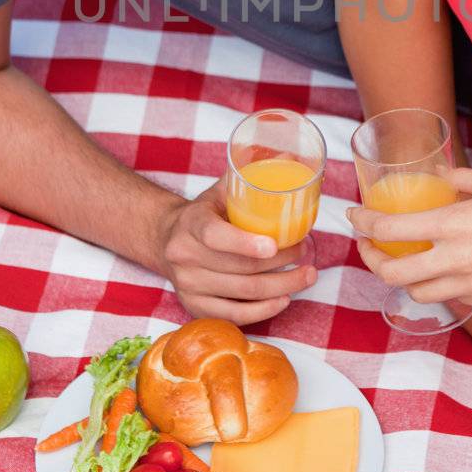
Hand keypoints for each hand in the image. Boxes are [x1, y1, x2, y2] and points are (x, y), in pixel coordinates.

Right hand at [157, 177, 316, 324]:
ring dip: (282, 286)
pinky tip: (284, 299)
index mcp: (190, 223)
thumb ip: (249, 177)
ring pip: (242, 293)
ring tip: (306, 275)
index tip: (275, 244)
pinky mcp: (194, 306)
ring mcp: (188, 285)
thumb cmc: (204, 214)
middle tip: (306, 252)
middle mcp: (184, 257)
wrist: (165, 240)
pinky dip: (264, 310)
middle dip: (281, 263)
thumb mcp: (219, 191)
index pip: (215, 235)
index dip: (245, 242)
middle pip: (239, 269)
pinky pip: (234, 315)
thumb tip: (291, 156)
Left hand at [348, 166, 471, 309]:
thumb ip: (460, 182)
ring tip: (408, 261)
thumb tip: (441, 175)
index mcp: (454, 224)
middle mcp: (460, 259)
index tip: (355, 216)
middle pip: (394, 275)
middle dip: (372, 261)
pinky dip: (445, 286)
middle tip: (371, 246)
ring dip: (407, 278)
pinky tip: (451, 269)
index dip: (364, 224)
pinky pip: (457, 298)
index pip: (390, 230)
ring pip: (421, 294)